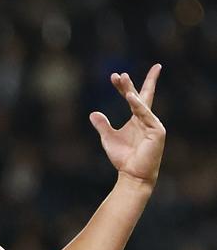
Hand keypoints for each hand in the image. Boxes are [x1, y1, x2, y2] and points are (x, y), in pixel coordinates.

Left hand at [89, 64, 165, 186]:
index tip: (115, 75)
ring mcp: (153, 124)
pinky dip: (138, 106)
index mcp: (137, 119)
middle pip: (139, 96)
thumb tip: (93, 113)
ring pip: (141, 103)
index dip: (124, 86)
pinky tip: (130, 96)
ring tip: (122, 79)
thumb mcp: (108, 138)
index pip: (133, 97)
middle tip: (118, 74)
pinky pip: (146, 115)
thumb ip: (102, 125)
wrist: (132, 175)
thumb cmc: (123, 158)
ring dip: (131, 91)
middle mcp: (146, 119)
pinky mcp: (157, 131)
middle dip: (129, 84)